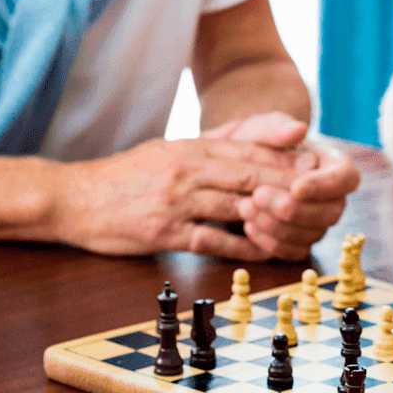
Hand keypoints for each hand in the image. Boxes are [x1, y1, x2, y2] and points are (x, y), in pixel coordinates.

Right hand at [51, 131, 308, 257]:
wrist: (74, 198)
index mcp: (190, 147)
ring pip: (234, 206)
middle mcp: (186, 170)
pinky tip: (263, 251)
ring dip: (269, 216)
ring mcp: (175, 201)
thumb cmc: (127, 175)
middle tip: (318, 197)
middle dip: (286, 186)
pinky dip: (240, 246)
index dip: (283, 160)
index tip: (312, 169)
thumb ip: (213, 143)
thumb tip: (252, 142)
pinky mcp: (163, 232)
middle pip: (248, 176)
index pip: (247, 151)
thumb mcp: (169, 147)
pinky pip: (210, 239)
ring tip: (299, 224)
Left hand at [206, 114, 360, 259]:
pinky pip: (294, 253)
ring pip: (313, 235)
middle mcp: (330, 197)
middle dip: (295, 209)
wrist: (226, 174)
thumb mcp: (257, 131)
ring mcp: (315, 223)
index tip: (295, 186)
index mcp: (329, 165)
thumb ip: (276, 128)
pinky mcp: (297, 243)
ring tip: (244, 207)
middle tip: (258, 195)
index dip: (325, 186)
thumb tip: (299, 129)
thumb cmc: (249, 148)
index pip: (347, 177)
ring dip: (278, 226)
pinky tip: (248, 226)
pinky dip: (270, 243)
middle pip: (332, 212)